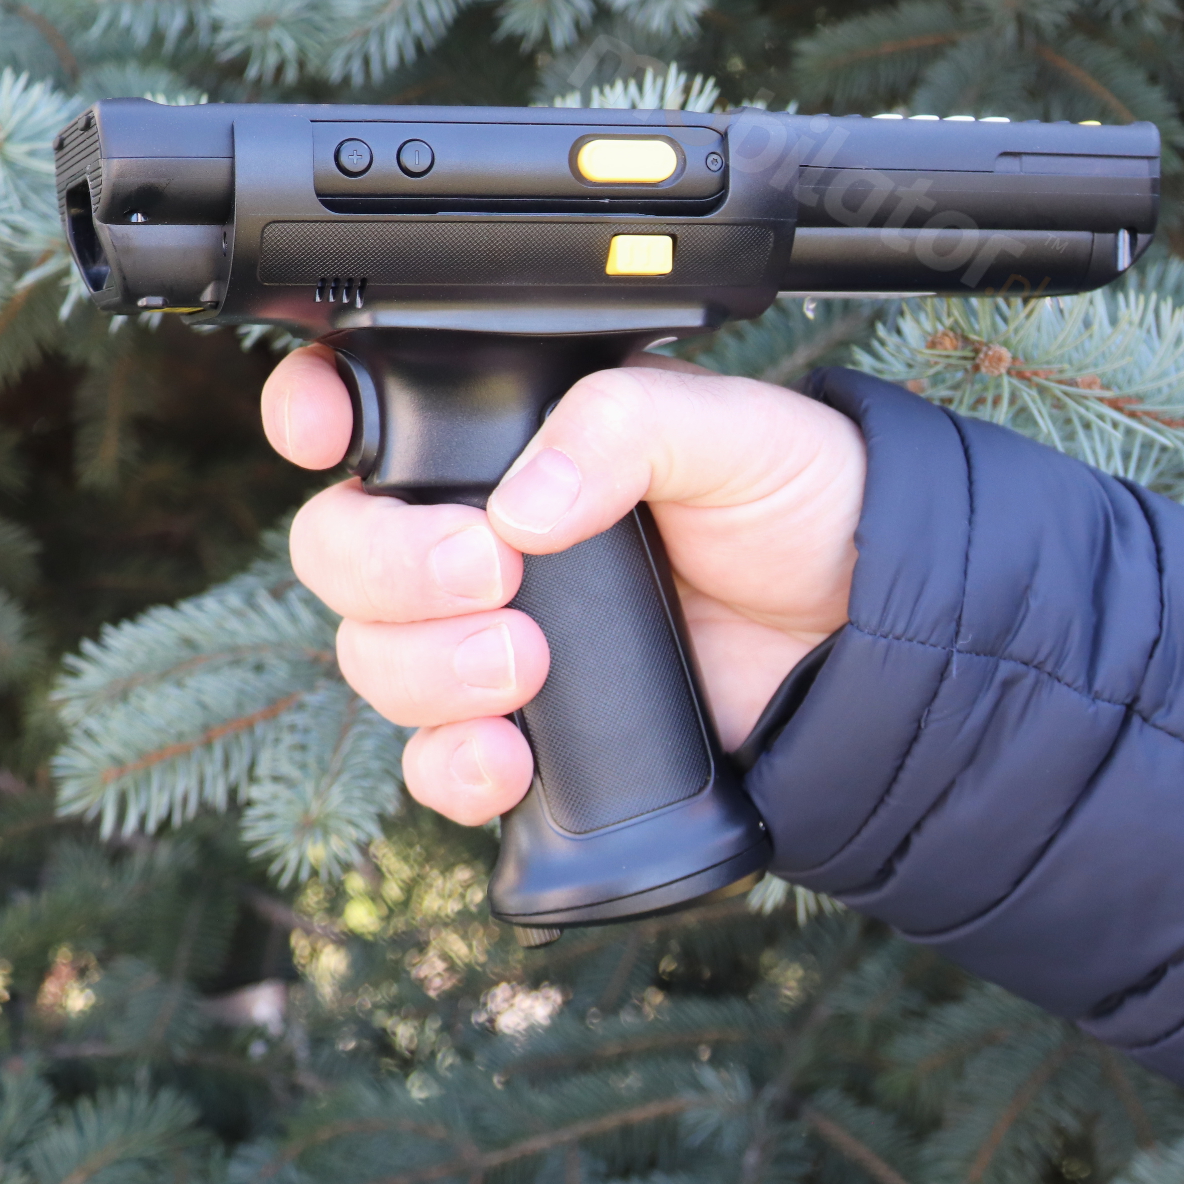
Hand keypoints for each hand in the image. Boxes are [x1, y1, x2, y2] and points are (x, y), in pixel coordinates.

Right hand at [261, 347, 866, 827]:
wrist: (867, 643)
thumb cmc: (805, 508)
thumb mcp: (732, 431)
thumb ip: (622, 427)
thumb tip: (523, 507)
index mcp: (513, 439)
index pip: (372, 416)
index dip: (316, 417)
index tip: (324, 435)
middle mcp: (478, 535)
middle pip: (342, 549)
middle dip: (387, 566)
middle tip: (488, 571)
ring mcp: (488, 638)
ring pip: (372, 656)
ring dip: (422, 668)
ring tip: (524, 665)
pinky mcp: (522, 733)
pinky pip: (432, 762)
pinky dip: (449, 767)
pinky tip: (506, 758)